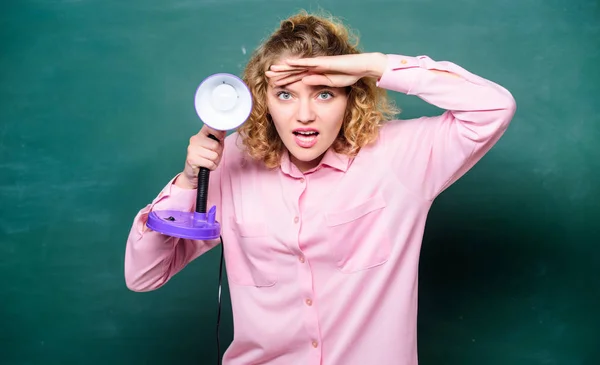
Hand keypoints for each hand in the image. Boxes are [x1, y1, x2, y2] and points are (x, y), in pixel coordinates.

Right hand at [176, 125, 225, 188]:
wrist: (193, 172)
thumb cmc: (206, 158)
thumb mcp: (215, 147)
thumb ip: (219, 138)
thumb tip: (224, 130)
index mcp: (200, 134)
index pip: (211, 127)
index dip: (219, 134)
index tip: (220, 139)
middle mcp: (194, 140)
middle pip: (216, 145)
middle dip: (218, 153)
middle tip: (213, 156)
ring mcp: (192, 149)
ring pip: (214, 156)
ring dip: (215, 161)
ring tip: (209, 161)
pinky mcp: (191, 159)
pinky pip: (210, 163)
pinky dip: (212, 167)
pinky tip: (207, 166)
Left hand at [265, 52, 387, 86]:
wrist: (361, 67)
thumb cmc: (349, 74)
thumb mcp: (330, 83)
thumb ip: (317, 82)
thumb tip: (304, 82)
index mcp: (315, 73)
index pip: (297, 77)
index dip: (285, 80)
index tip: (274, 84)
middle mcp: (314, 66)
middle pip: (293, 70)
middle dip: (280, 73)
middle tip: (266, 75)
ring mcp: (318, 63)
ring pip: (297, 66)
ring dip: (284, 67)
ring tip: (272, 69)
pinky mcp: (323, 62)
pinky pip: (308, 63)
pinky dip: (297, 63)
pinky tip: (287, 63)